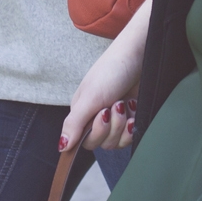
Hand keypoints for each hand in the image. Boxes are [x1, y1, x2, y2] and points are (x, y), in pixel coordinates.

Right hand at [62, 0, 149, 151]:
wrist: (140, 54)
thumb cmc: (112, 70)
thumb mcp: (90, 97)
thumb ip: (74, 123)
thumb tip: (61, 146)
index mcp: (82, 112)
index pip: (84, 141)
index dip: (96, 133)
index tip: (103, 115)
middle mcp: (97, 117)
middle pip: (101, 143)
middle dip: (111, 127)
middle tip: (116, 105)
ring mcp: (115, 118)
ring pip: (116, 142)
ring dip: (123, 124)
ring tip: (126, 103)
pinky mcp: (131, 117)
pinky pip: (130, 136)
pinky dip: (133, 126)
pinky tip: (134, 107)